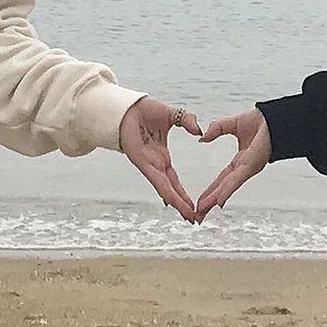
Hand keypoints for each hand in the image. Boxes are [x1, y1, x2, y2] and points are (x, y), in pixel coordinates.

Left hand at [120, 97, 201, 222]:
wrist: (127, 106)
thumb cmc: (144, 110)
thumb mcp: (174, 114)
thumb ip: (187, 120)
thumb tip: (199, 131)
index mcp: (161, 158)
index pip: (174, 181)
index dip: (183, 194)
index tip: (194, 206)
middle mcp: (155, 165)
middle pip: (171, 190)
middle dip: (183, 206)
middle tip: (195, 220)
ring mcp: (148, 165)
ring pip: (165, 189)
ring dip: (177, 203)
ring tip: (189, 217)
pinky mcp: (141, 161)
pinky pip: (156, 179)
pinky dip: (165, 191)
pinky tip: (171, 202)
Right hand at [196, 108, 271, 222]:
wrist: (276, 117)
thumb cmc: (261, 121)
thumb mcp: (230, 124)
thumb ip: (216, 129)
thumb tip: (203, 138)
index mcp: (240, 162)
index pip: (222, 180)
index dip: (211, 191)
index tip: (200, 202)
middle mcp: (244, 169)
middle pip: (223, 188)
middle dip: (210, 202)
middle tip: (198, 215)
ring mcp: (248, 168)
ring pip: (227, 187)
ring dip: (214, 199)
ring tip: (203, 211)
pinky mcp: (252, 164)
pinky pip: (237, 179)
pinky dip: (227, 190)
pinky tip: (219, 200)